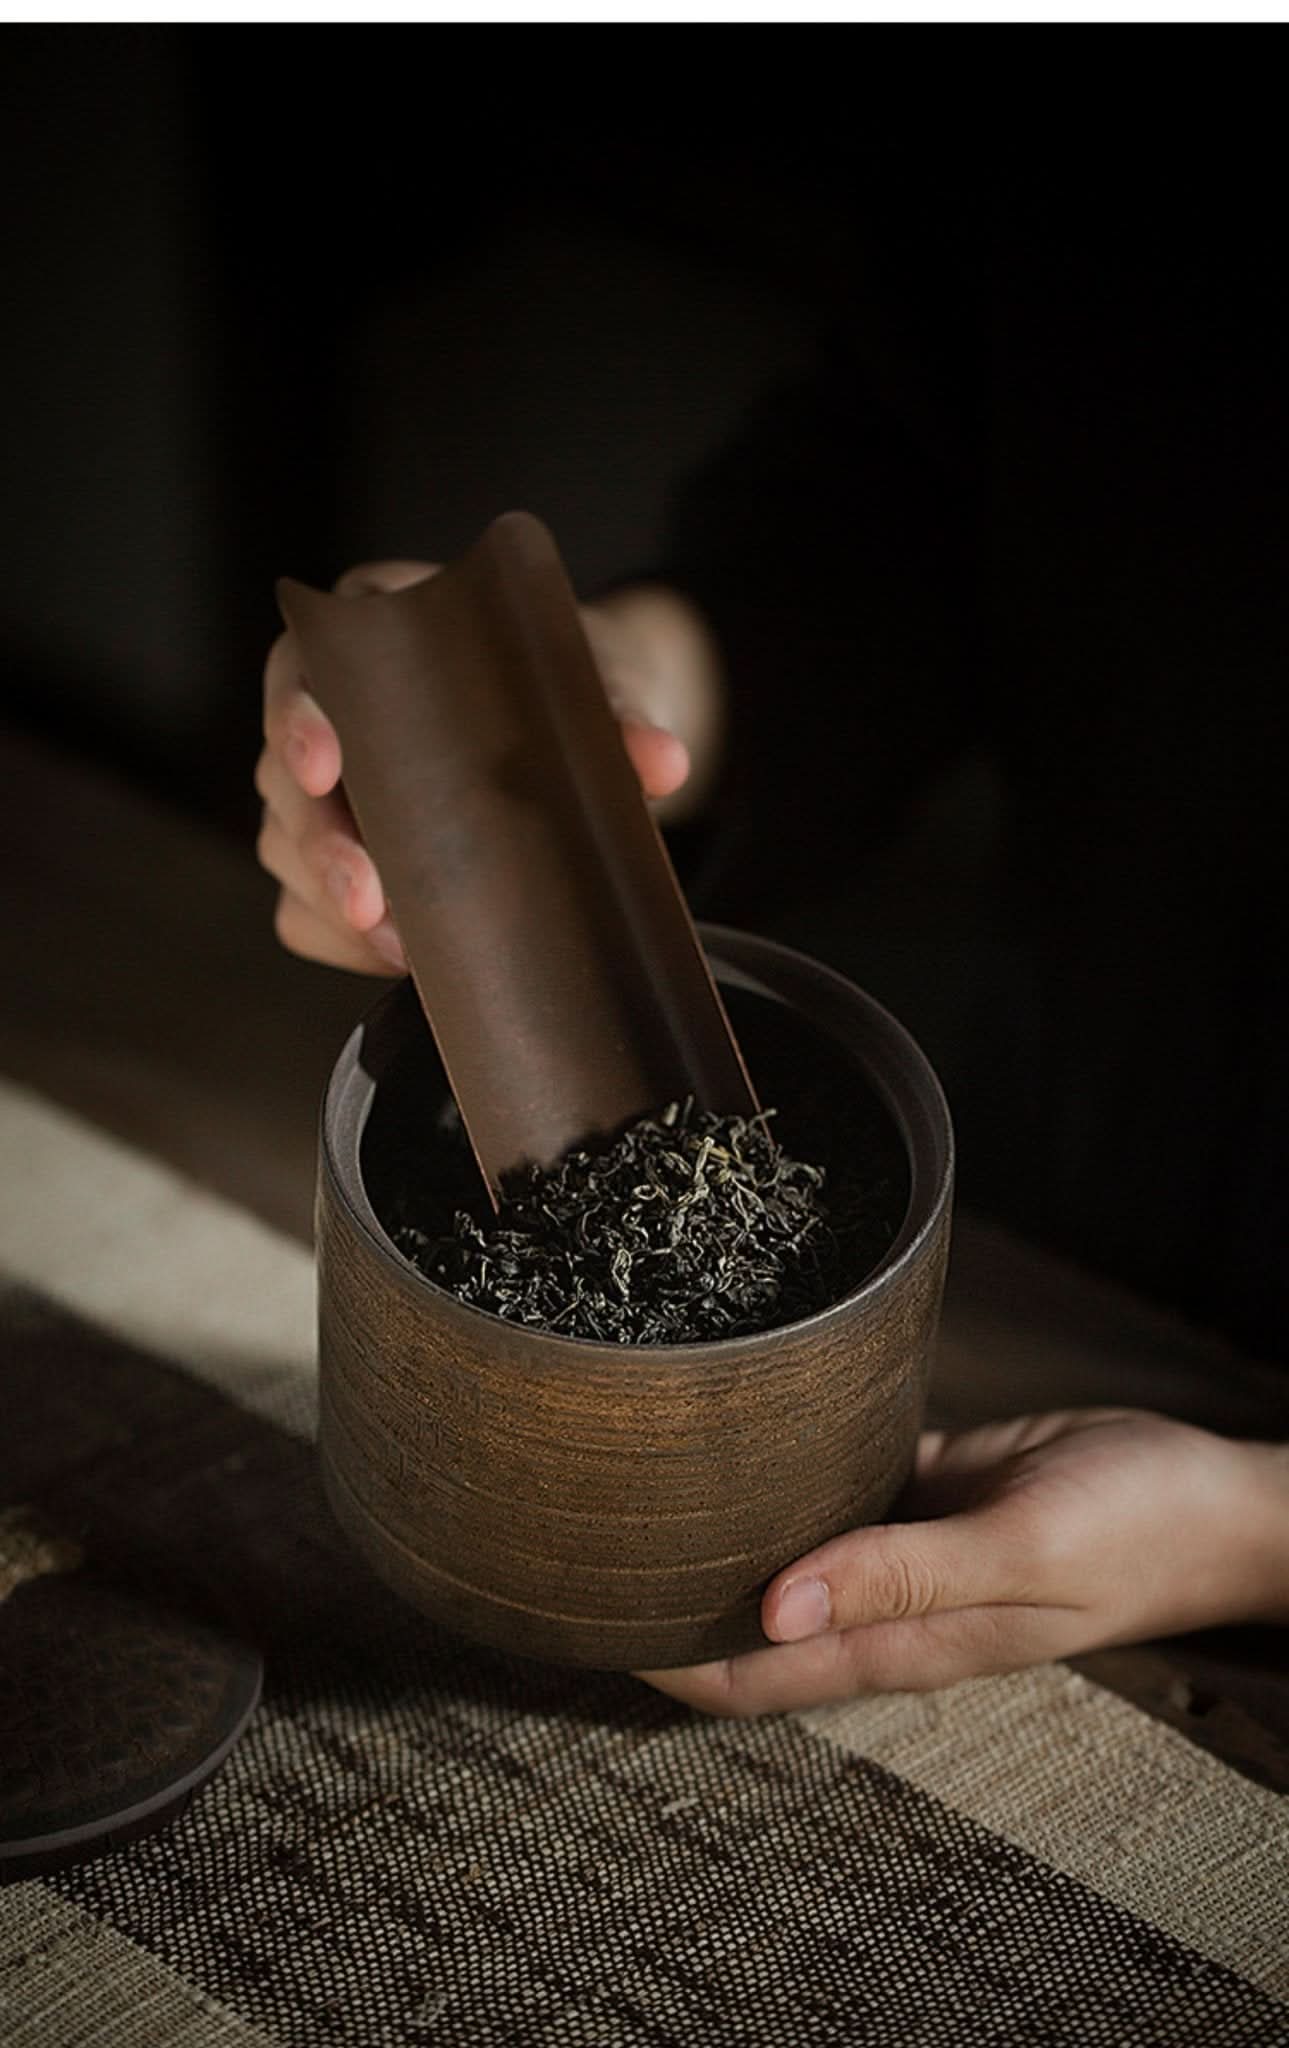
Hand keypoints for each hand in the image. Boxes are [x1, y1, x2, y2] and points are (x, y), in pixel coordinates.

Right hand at [256, 560, 697, 974]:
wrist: (590, 731)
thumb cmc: (571, 684)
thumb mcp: (601, 681)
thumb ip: (622, 715)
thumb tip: (662, 761)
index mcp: (368, 635)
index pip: (299, 668)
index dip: (297, 718)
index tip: (324, 767)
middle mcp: (329, 710)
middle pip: (281, 776)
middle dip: (320, 845)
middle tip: (367, 900)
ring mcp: (323, 791)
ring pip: (285, 848)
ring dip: (330, 903)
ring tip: (399, 944)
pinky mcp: (335, 860)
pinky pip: (303, 912)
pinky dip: (340, 941)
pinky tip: (397, 957)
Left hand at [641, 1409, 1288, 1716]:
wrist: (1216, 1496)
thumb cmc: (1136, 1533)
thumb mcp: (1022, 1555)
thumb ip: (901, 1578)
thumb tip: (769, 1608)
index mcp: (901, 1640)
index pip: (747, 1674)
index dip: (659, 1658)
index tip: (578, 1620)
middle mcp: (885, 1600)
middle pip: (743, 1619)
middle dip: (663, 1596)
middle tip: (574, 1540)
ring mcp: (902, 1544)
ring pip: (781, 1547)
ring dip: (715, 1533)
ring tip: (626, 1484)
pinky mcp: (924, 1483)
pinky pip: (835, 1479)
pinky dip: (783, 1466)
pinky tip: (735, 1428)